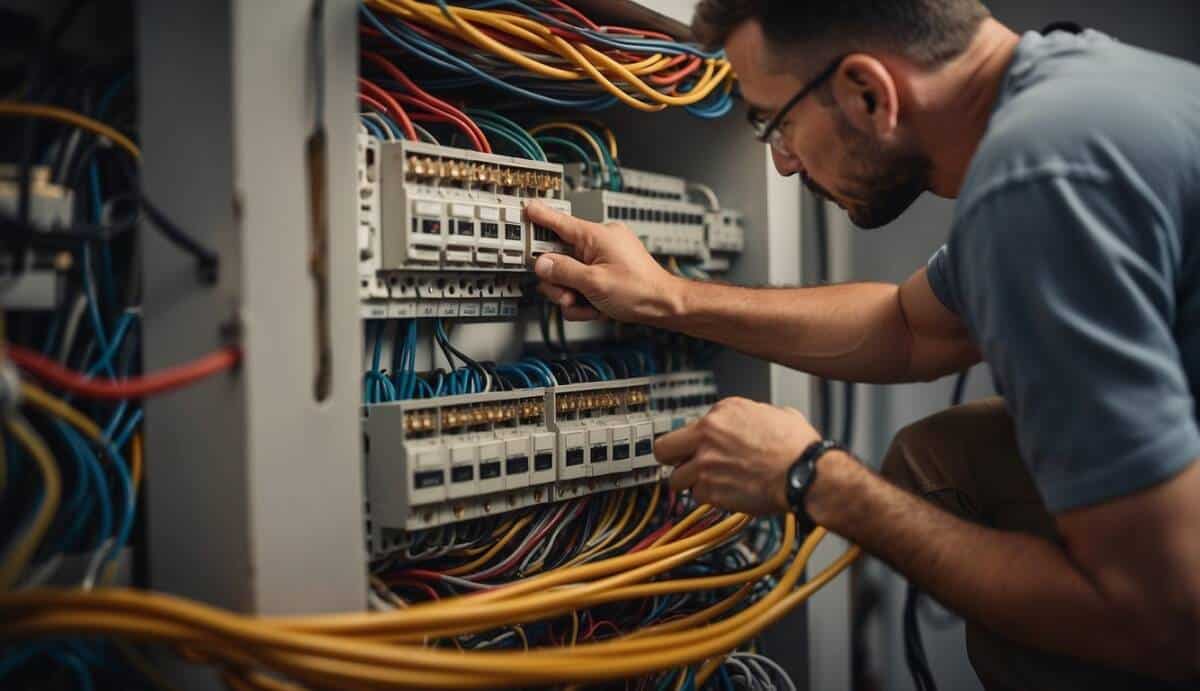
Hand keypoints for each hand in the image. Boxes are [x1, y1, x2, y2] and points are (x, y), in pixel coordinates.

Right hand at [525, 200, 685, 323]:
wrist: (664, 306)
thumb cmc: (639, 291)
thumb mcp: (594, 282)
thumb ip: (563, 272)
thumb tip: (542, 263)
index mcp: (596, 236)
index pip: (560, 222)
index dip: (540, 217)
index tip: (525, 209)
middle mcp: (599, 242)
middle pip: (559, 257)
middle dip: (560, 282)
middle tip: (568, 296)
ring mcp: (602, 257)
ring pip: (568, 275)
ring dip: (572, 295)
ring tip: (587, 305)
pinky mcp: (606, 271)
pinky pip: (582, 283)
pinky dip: (584, 299)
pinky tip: (595, 308)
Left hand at [655, 397, 821, 515]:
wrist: (805, 474)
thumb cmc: (798, 447)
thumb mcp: (777, 413)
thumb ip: (753, 416)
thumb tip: (752, 421)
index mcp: (724, 411)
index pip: (693, 425)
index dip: (700, 439)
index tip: (704, 446)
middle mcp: (708, 434)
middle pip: (663, 448)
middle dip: (671, 458)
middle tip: (681, 464)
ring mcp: (706, 463)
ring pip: (676, 478)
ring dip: (691, 482)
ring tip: (709, 484)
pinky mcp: (710, 490)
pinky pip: (697, 497)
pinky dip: (709, 498)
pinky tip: (724, 494)